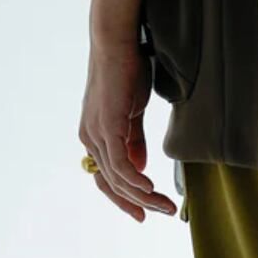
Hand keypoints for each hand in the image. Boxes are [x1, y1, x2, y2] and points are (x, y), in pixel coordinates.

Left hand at [78, 38, 177, 221]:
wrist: (117, 44)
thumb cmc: (126, 73)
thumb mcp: (132, 114)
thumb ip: (135, 142)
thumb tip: (140, 168)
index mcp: (94, 136)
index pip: (107, 178)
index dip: (125, 199)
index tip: (146, 213)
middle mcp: (90, 138)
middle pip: (113, 184)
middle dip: (140, 203)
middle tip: (165, 211)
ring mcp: (96, 133)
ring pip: (119, 178)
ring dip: (145, 196)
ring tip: (167, 204)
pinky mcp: (107, 127)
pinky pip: (121, 165)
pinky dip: (136, 181)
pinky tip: (151, 189)